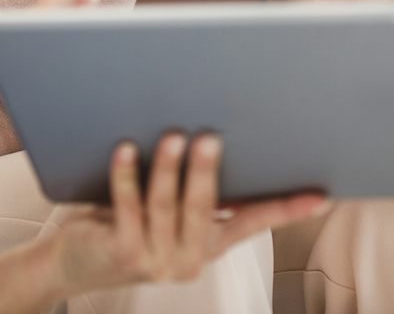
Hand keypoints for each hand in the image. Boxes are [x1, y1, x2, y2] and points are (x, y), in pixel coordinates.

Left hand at [50, 133, 327, 296]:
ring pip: (165, 205)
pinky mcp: (122, 252)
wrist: (73, 263)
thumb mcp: (170, 211)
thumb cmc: (126, 224)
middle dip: (209, 171)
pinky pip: (127, 207)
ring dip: (169, 167)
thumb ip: (197, 189)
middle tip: (214, 138)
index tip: (320, 197)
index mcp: (209, 245)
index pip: (254, 224)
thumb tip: (222, 130)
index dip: (287, 210)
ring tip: (173, 135)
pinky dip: (127, 175)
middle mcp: (188, 258)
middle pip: (205, 210)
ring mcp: (155, 259)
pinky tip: (126, 148)